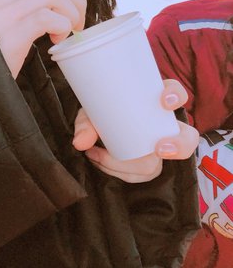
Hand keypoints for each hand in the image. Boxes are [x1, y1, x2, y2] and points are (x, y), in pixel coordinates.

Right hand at [0, 0, 85, 77]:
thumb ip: (19, 5)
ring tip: (66, 32)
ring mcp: (4, 11)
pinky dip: (62, 26)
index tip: (68, 11)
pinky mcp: (12, 31)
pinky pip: (48, 17)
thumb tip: (56, 2)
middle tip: (76, 23)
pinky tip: (56, 40)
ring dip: (70, 13)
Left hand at [72, 79, 198, 182]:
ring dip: (131, 167)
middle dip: (179, 145)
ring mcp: (159, 147)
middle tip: (160, 148)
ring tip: (101, 158)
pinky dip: (119, 171)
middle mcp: (163, 125)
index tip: (164, 101)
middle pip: (187, 137)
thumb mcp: (91, 110)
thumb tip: (80, 143)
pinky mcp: (149, 164)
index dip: (176, 96)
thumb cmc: (100, 108)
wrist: (96, 120)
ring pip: (161, 163)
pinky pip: (142, 175)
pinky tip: (98, 160)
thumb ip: (85, 123)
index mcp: (154, 99)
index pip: (176, 93)